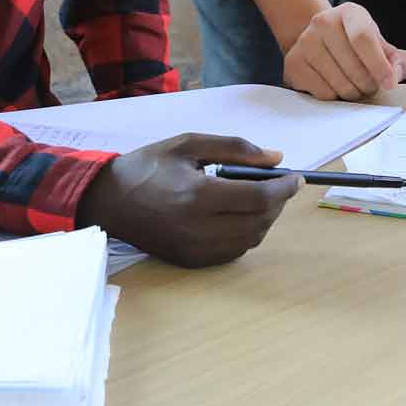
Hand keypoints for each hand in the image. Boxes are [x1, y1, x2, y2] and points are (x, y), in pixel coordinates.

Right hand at [75, 133, 299, 267]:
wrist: (108, 200)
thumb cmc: (149, 166)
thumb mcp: (190, 143)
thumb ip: (236, 149)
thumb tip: (276, 158)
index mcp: (198, 195)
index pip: (258, 197)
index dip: (284, 188)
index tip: (296, 178)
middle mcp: (199, 228)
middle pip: (259, 221)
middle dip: (277, 203)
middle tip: (279, 184)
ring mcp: (194, 250)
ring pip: (250, 240)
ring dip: (264, 220)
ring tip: (259, 198)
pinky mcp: (190, 261)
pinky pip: (233, 252)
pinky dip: (246, 235)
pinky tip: (240, 216)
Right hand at [282, 2, 405, 99]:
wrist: (318, 42)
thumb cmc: (354, 45)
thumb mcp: (379, 45)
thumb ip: (398, 59)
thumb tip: (398, 72)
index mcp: (350, 13)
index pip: (363, 39)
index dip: (379, 65)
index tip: (389, 83)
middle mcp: (323, 22)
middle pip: (355, 68)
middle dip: (369, 85)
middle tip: (369, 84)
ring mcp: (305, 42)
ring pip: (340, 85)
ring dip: (353, 94)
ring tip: (353, 85)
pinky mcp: (293, 62)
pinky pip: (324, 93)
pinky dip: (335, 97)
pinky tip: (334, 85)